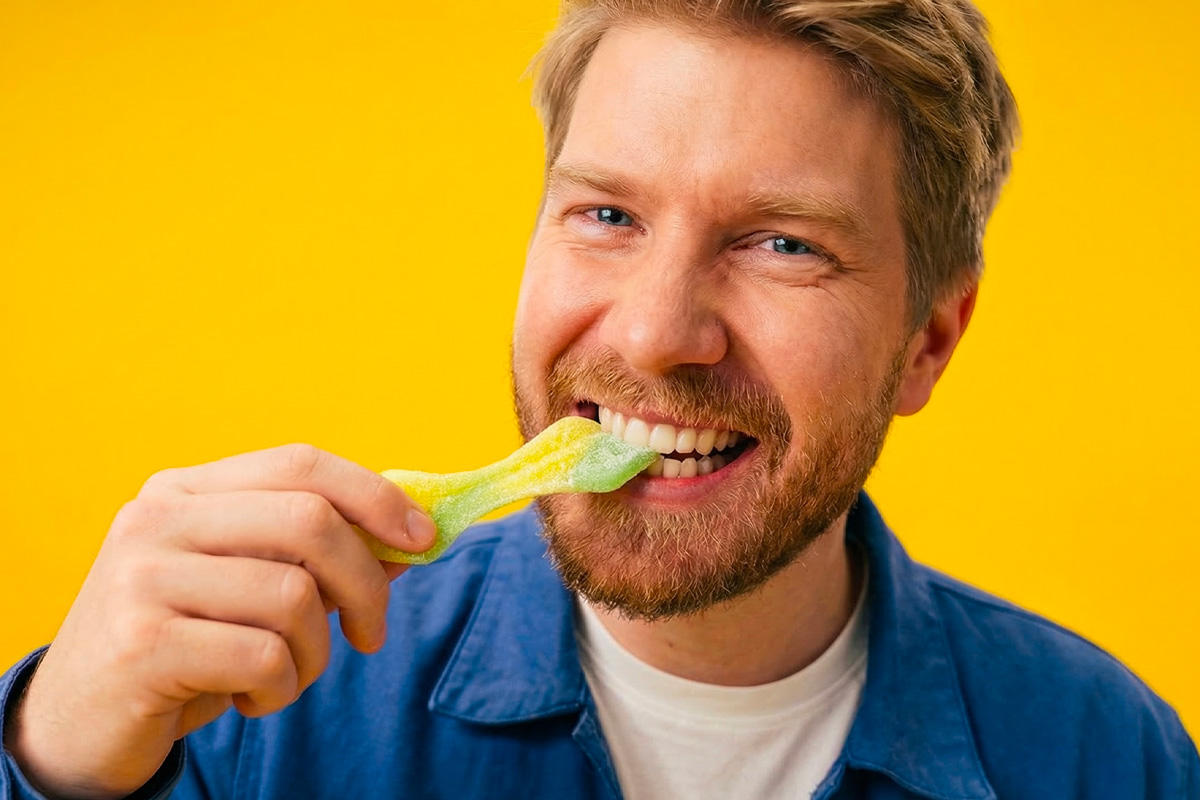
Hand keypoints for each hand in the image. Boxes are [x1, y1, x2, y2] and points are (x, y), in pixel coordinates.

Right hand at [4, 444, 434, 798]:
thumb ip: (317, 557)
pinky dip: (281, 689)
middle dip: (366, 583)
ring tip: (285, 675)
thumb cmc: (183, 646)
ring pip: (294, 597)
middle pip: (310, 521)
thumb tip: (411, 538)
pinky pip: (264, 657)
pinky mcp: (141, 644)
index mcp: (185, 489)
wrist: (78, 724)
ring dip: (315, 654)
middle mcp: (158, 518)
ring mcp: (143, 577)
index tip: (424, 538)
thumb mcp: (247, 589)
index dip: (376, 495)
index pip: (302, 463)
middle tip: (371, 634)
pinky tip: (249, 698)